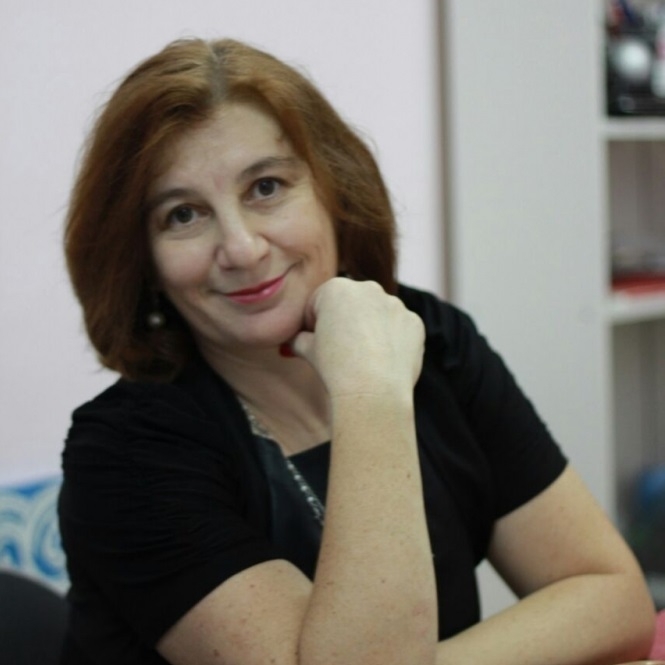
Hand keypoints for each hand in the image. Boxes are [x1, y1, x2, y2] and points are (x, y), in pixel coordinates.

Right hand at [290, 278, 424, 397]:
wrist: (373, 391)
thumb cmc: (336, 368)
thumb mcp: (306, 350)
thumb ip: (299, 338)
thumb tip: (295, 340)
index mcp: (337, 288)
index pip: (318, 303)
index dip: (313, 324)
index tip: (315, 343)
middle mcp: (369, 288)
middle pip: (350, 304)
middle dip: (344, 322)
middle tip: (340, 351)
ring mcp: (395, 304)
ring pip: (377, 314)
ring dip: (370, 329)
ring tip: (364, 359)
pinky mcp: (414, 322)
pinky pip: (398, 328)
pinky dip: (392, 340)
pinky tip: (383, 360)